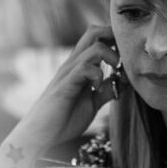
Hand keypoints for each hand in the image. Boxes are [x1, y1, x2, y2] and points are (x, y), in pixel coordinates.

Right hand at [20, 24, 123, 145]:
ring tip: (115, 74)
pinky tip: (97, 88)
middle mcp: (73, 63)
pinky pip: (85, 68)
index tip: (126, 58)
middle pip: (94, 32)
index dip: (115, 41)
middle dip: (114, 38)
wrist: (40, 135)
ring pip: (94, 47)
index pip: (97, 37)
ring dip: (112, 57)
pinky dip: (98, 75)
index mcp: (79, 65)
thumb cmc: (64, 119)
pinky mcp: (65, 84)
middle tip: (123, 59)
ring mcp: (68, 72)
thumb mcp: (92, 103)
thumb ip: (106, 90)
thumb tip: (123, 82)